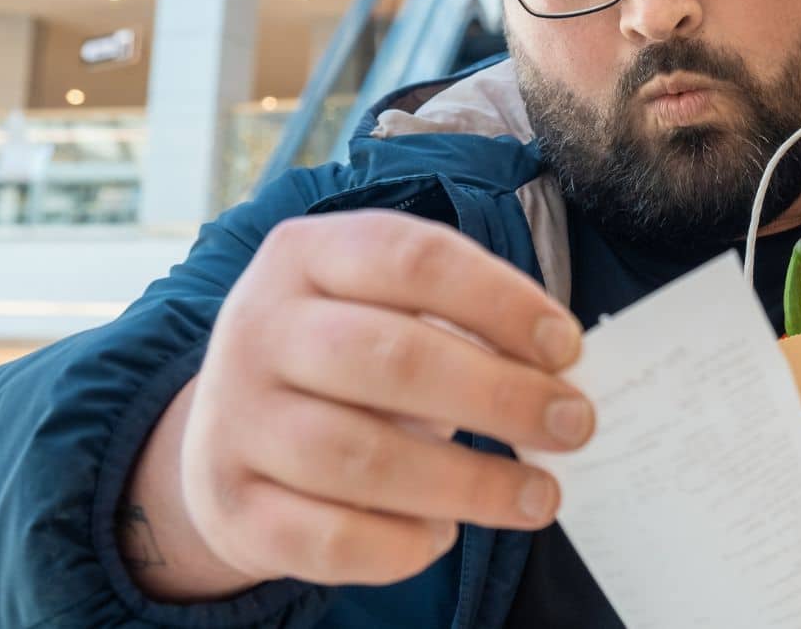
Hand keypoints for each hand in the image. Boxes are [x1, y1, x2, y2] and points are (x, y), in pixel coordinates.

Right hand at [123, 210, 592, 597]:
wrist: (227, 433)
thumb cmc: (347, 359)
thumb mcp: (386, 307)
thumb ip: (464, 322)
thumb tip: (561, 377)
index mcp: (307, 255)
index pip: (412, 259)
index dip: (499, 302)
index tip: (567, 348)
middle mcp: (259, 328)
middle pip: (390, 359)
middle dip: (500, 396)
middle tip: (573, 425)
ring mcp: (236, 420)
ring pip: (361, 459)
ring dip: (470, 484)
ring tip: (540, 496)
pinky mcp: (234, 507)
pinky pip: (329, 538)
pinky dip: (400, 545)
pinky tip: (442, 534)